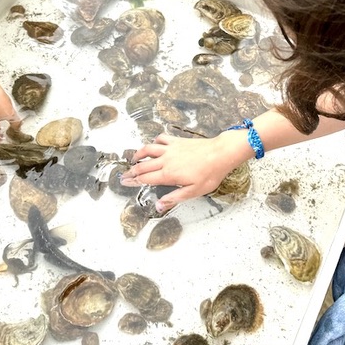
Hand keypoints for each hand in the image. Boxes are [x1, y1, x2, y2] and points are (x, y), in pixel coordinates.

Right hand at [120, 131, 250, 211]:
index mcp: (168, 174)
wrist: (220, 153)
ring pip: (148, 149)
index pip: (145, 178)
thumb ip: (174, 198)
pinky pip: (161, 139)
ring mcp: (171, 149)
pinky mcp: (177, 141)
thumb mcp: (194, 192)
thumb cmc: (210, 174)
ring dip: (139, 154)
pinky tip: (154, 145)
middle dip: (131, 171)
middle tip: (124, 175)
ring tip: (134, 159)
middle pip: (143, 165)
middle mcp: (166, 160)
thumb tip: (158, 206)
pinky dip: (155, 142)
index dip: (133, 181)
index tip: (125, 183)